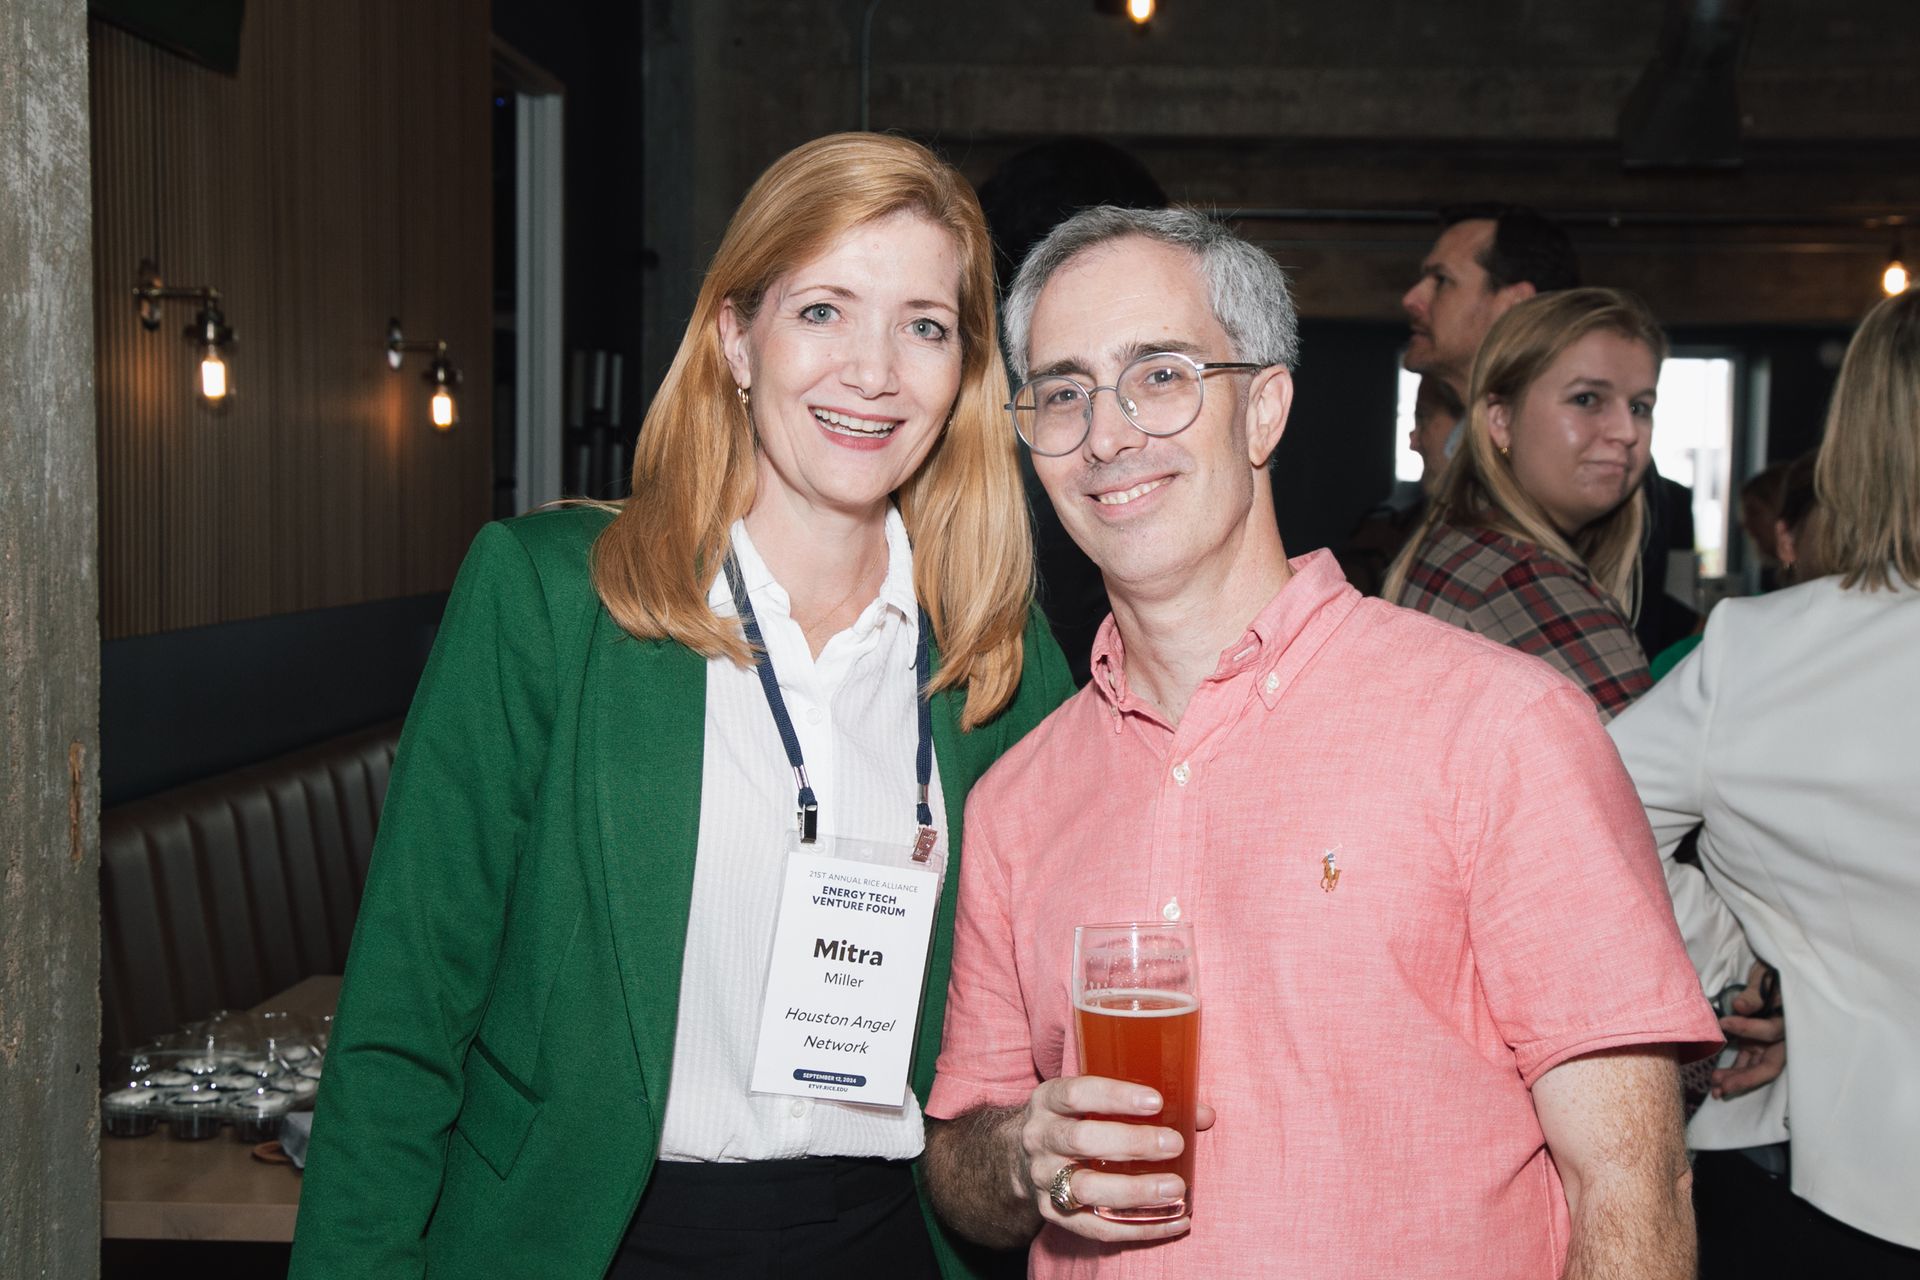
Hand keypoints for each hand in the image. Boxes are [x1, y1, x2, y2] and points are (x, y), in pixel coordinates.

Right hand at [1018, 1075, 1205, 1241]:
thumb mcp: (1091, 1101)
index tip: (1156, 1101)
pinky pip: (1096, 1227)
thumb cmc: (1073, 1121)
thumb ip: (1143, 1103)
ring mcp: (1043, 1179)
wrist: (1018, 1158)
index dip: (1116, 1096)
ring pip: (1086, 1188)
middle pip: (1081, 1140)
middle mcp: (1041, 1138)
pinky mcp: (1053, 1214)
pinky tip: (1174, 1222)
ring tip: (1176, 1189)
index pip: (1078, 1094)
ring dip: (1135, 1191)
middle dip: (1131, 1143)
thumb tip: (1203, 1114)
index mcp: (1049, 1100)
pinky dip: (1138, 1228)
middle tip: (1174, 1144)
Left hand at [1713, 961, 1784, 1098]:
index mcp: (1789, 1018)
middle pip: (1770, 1064)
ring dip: (1737, 1080)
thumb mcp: (1765, 976)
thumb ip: (1754, 993)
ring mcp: (1770, 1043)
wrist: (1775, 973)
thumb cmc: (1772, 972)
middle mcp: (1782, 1037)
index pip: (1773, 1030)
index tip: (1724, 1023)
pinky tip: (1717, 1082)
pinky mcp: (1757, 1044)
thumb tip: (1740, 1006)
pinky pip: (1748, 1061)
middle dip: (1746, 1077)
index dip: (1750, 1029)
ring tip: (1716, 1089)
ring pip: (1757, 1067)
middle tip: (1722, 1085)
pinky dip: (1734, 1072)